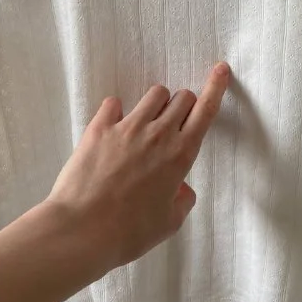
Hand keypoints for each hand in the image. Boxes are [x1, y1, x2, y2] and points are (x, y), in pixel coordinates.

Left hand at [45, 62, 229, 276]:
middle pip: (182, 97)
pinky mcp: (100, 128)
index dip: (216, 87)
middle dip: (184, 105)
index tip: (220, 69)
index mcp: (181, 154)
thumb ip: (182, 201)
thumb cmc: (128, 232)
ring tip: (146, 124)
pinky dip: (116, 111)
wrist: (81, 231)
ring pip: (154, 94)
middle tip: (174, 124)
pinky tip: (113, 126)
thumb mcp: (168, 223)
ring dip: (156, 104)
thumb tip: (180, 189)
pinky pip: (113, 103)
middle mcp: (159, 134)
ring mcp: (128, 127)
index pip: (206, 110)